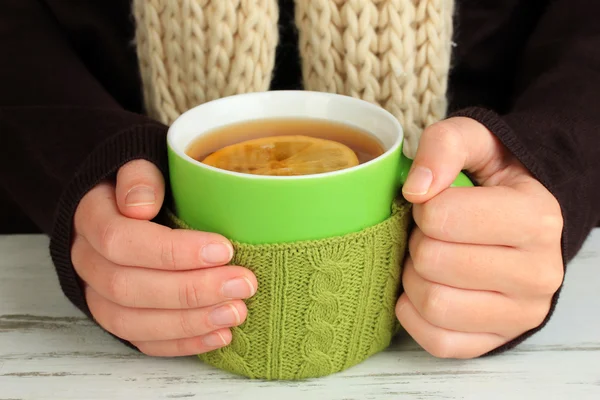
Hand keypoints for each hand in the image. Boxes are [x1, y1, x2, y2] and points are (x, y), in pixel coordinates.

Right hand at [71, 160, 256, 356]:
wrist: (130, 207)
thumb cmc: (145, 186)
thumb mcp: (142, 164)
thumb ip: (140, 176)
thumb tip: (140, 204)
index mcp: (91, 218)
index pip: (120, 241)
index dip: (172, 251)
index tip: (223, 249)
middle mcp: (88, 262)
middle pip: (128, 287)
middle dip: (191, 290)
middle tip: (242, 284)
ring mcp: (98, 295)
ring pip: (131, 322)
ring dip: (189, 322)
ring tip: (235, 313)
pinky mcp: (118, 318)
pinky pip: (142, 341)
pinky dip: (182, 343)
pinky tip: (219, 336)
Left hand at [396, 117, 563, 357]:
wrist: (526, 221)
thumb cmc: (496, 182)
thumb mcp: (478, 143)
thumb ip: (446, 146)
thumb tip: (416, 189)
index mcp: (536, 219)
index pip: (441, 217)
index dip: (424, 206)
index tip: (436, 203)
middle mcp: (539, 273)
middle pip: (432, 261)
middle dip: (418, 241)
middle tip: (430, 233)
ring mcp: (522, 313)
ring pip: (433, 304)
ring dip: (415, 278)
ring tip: (431, 259)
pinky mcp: (498, 339)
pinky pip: (437, 341)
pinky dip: (416, 315)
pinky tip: (425, 288)